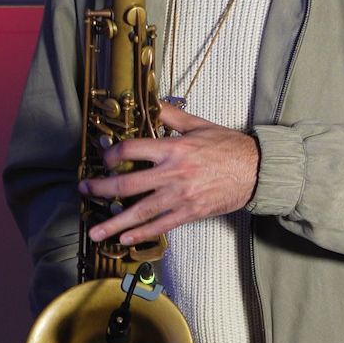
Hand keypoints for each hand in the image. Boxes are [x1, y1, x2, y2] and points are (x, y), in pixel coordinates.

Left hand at [81, 104, 260, 245]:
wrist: (258, 170)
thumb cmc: (231, 147)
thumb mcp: (200, 125)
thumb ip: (171, 117)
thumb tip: (150, 103)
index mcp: (174, 149)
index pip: (132, 149)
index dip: (112, 153)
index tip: (105, 158)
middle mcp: (174, 173)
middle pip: (127, 183)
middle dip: (101, 189)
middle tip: (85, 192)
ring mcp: (181, 196)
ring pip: (140, 211)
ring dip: (115, 222)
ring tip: (96, 231)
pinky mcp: (191, 212)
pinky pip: (161, 225)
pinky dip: (142, 233)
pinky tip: (126, 239)